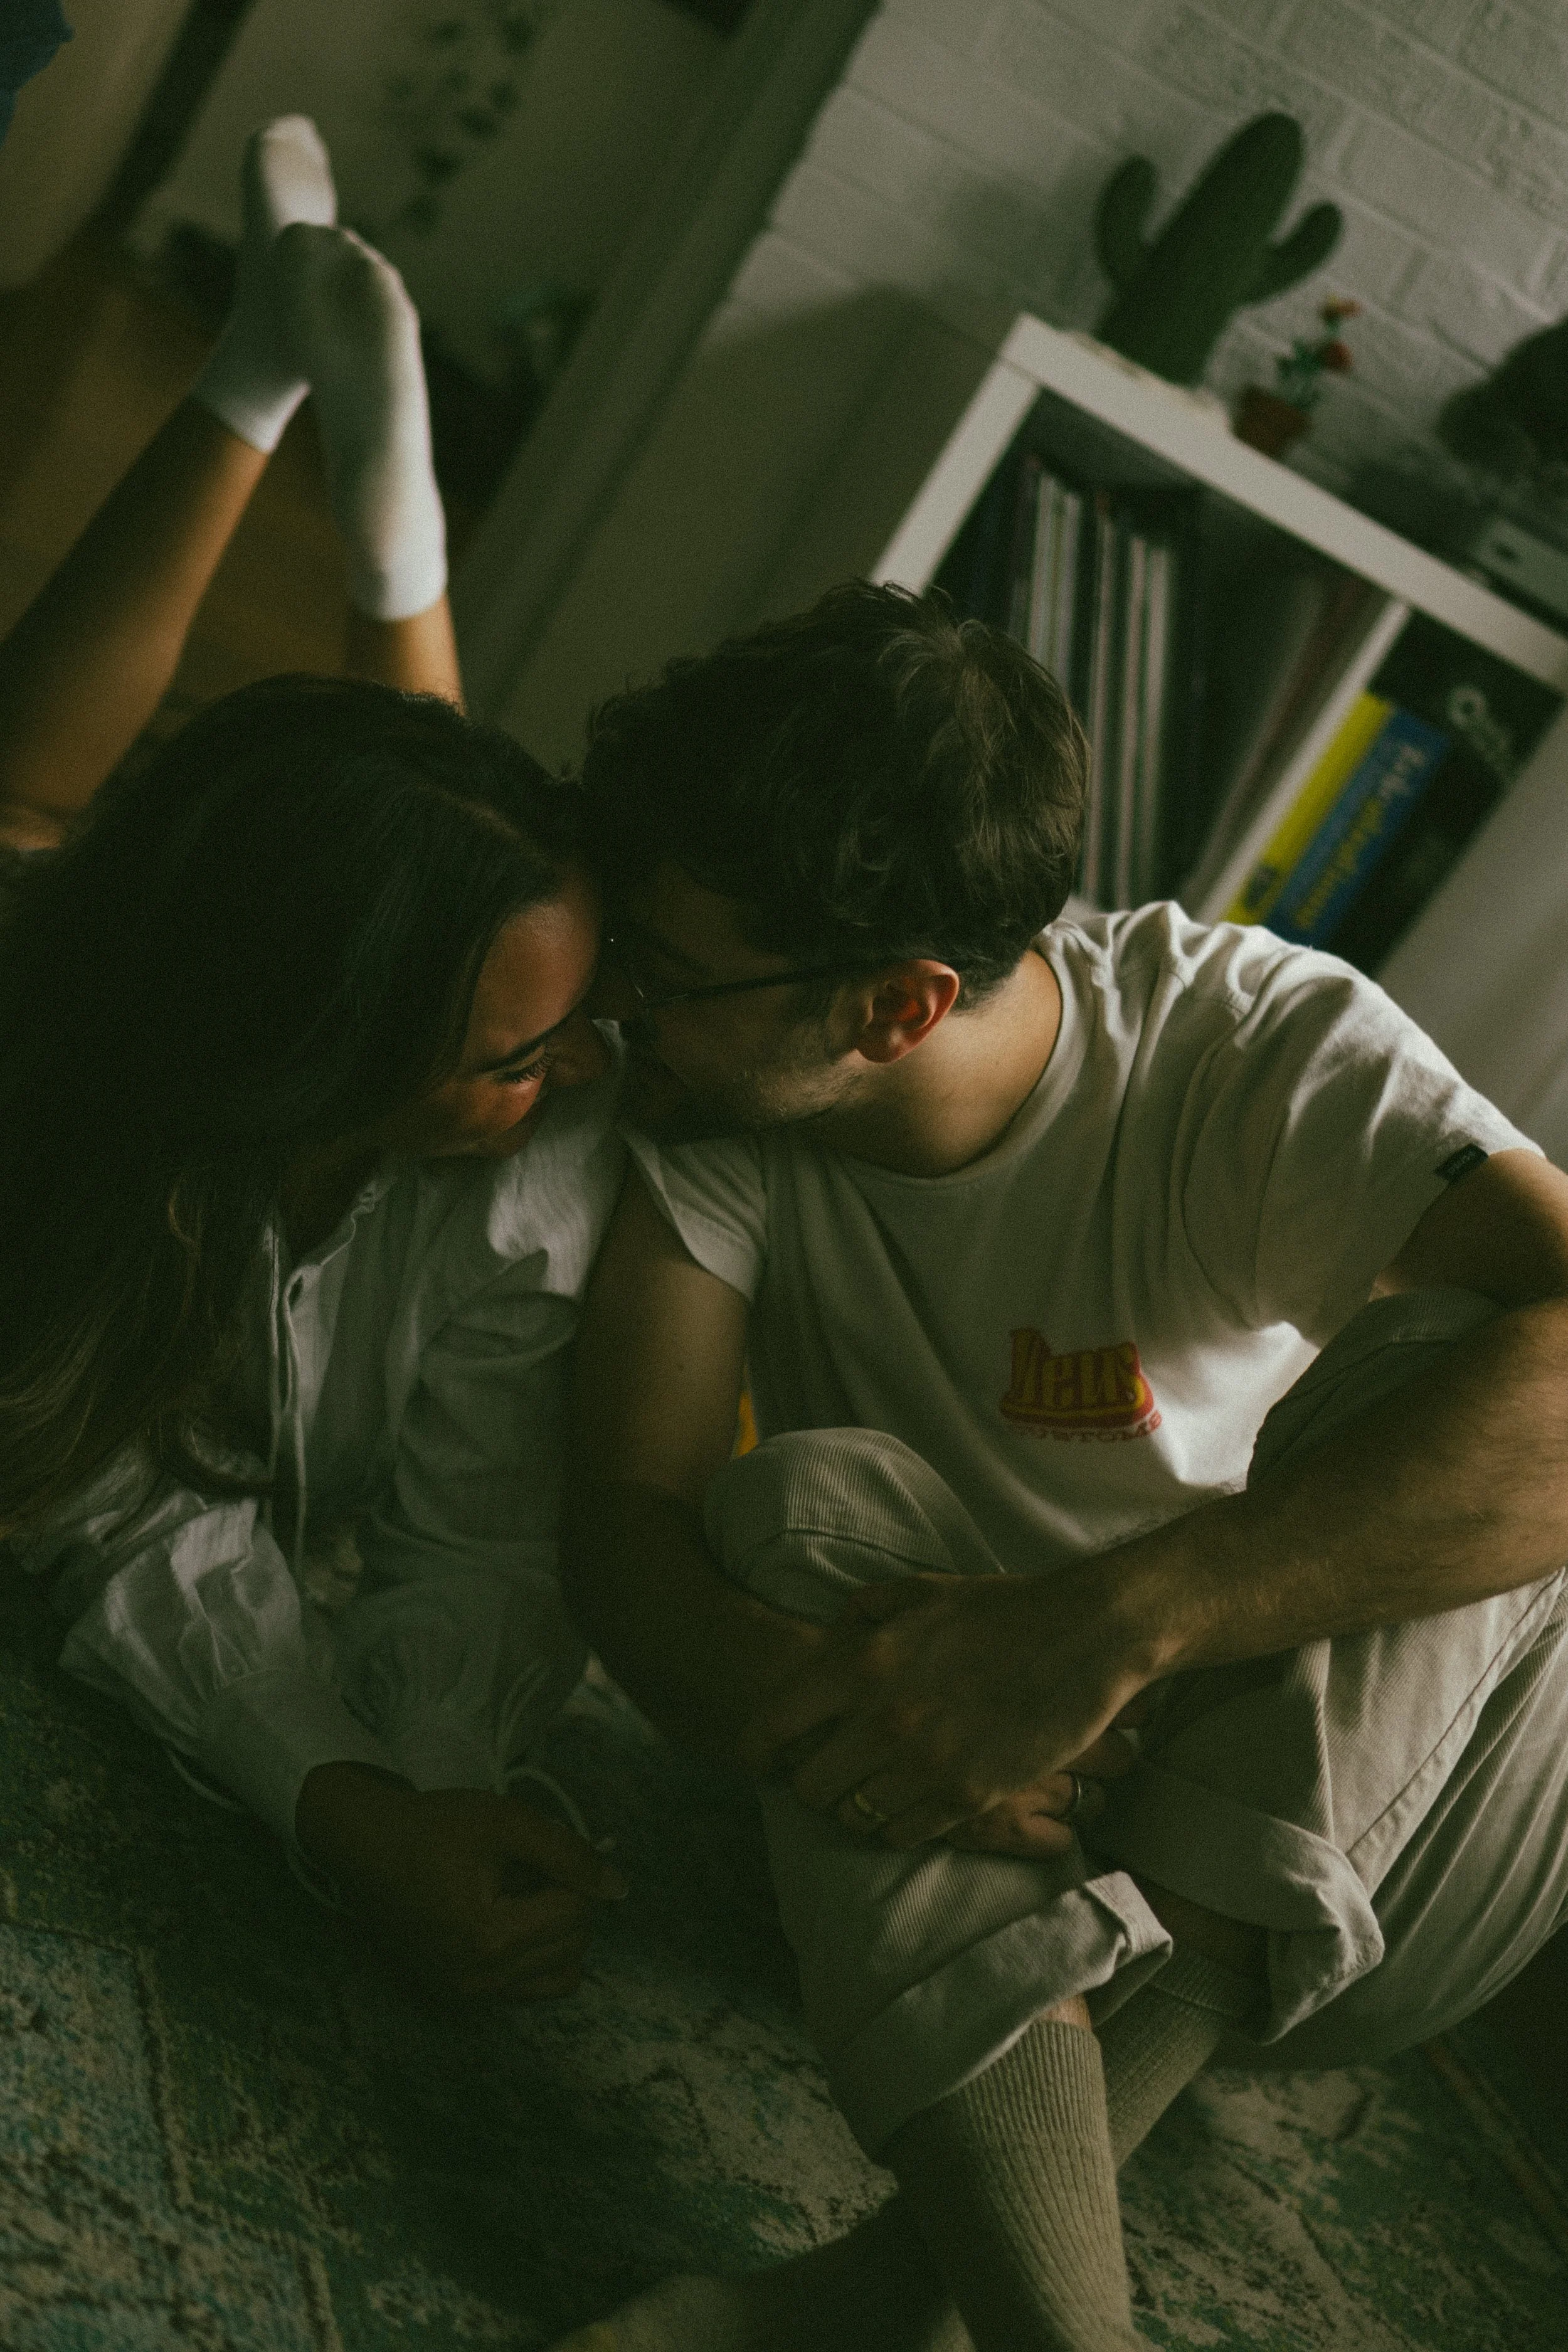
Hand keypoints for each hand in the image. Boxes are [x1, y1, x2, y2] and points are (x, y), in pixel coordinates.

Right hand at [295, 1763, 627, 2001]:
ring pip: (559, 1977)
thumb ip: (569, 1853)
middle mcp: (479, 1982)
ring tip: (523, 1895)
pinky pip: (527, 1989)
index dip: (576, 1874)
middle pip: (573, 1947)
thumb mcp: (507, 1822)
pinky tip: (508, 1917)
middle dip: (568, 1903)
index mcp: (489, 1939)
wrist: (366, 1848)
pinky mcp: (457, 1998)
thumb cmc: (435, 1828)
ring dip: (558, 1935)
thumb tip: (619, 1888)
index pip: (577, 1914)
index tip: (549, 1850)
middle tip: (534, 1868)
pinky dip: (534, 1955)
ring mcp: (466, 1997)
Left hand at [738, 1567, 1153, 1854]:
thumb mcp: (922, 1592)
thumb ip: (865, 1612)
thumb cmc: (1003, 1610)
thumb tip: (832, 1634)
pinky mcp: (968, 1798)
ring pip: (852, 1817)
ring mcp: (926, 1765)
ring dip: (853, 1807)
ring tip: (869, 1791)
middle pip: (808, 1785)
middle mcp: (884, 1720)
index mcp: (863, 1664)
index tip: (761, 1759)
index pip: (773, 1726)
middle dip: (809, 1782)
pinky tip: (909, 1804)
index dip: (758, 1749)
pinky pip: (901, 1834)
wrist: (1086, 1637)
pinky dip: (896, 1826)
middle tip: (826, 1775)